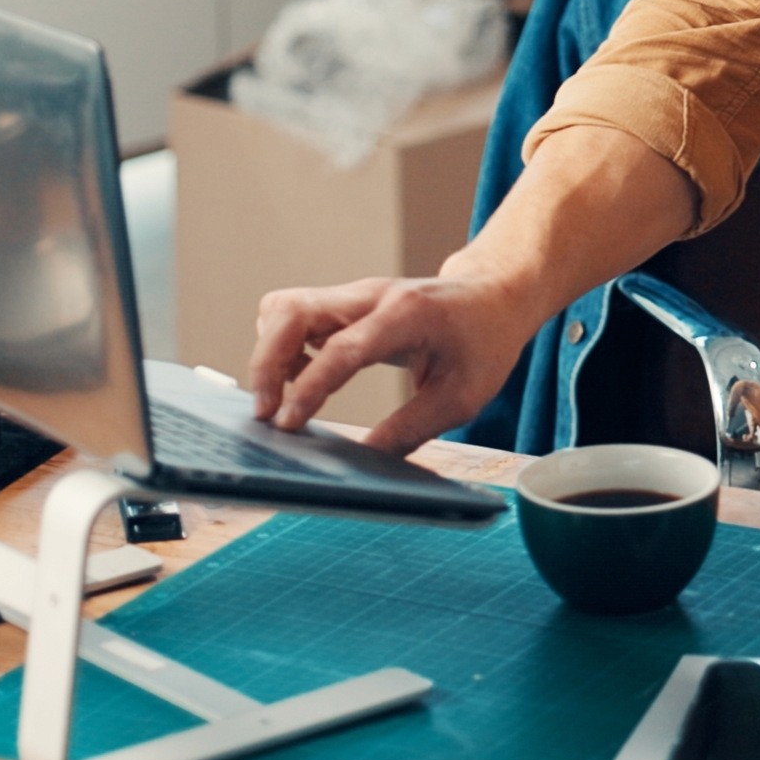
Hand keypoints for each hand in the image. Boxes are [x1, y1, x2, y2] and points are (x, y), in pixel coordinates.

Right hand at [243, 273, 538, 450]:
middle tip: (266, 414)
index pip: (342, 348)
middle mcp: (370, 297)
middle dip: (265, 363)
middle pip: (292, 311)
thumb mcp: (462, 397)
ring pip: (284, 308)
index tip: (286, 425)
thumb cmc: (484, 343)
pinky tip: (300, 379)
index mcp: (406, 316)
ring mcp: (353, 296)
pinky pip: (293, 315)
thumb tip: (365, 463)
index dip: (308, 387)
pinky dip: (282, 347)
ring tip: (282, 399)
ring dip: (270, 353)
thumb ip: (411, 428)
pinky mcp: (343, 305)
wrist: (494, 296)